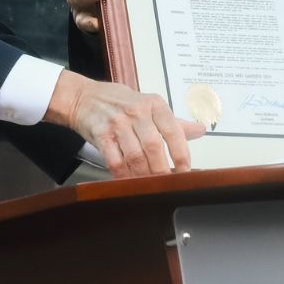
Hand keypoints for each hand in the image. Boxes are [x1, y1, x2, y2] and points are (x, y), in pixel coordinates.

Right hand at [47, 70, 202, 175]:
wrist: (83, 97)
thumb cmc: (118, 102)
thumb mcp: (149, 105)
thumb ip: (173, 122)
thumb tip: (200, 130)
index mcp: (154, 104)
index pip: (173, 131)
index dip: (181, 154)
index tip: (185, 170)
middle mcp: (137, 111)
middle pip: (154, 147)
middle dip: (162, 170)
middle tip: (167, 184)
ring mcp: (118, 123)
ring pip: (135, 156)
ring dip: (143, 175)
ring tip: (149, 185)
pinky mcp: (101, 134)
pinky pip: (115, 160)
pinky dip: (123, 174)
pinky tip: (128, 180)